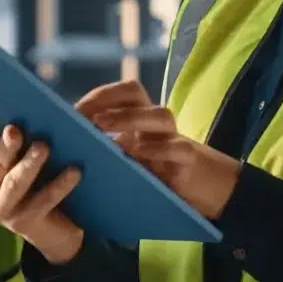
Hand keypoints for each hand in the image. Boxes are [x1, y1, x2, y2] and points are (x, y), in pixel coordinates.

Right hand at [0, 109, 83, 264]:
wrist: (53, 229)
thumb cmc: (36, 182)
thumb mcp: (23, 159)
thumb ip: (20, 140)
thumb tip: (34, 108)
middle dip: (4, 147)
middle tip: (15, 130)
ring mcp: (1, 210)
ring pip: (14, 183)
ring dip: (29, 164)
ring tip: (44, 147)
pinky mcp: (24, 224)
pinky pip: (43, 201)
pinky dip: (59, 185)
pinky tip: (74, 171)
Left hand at [76, 80, 241, 221]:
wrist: (209, 189)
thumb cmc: (161, 175)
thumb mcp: (134, 161)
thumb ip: (111, 150)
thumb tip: (73, 147)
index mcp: (140, 120)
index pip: (121, 93)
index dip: (98, 96)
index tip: (73, 112)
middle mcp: (155, 125)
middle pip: (135, 92)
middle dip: (108, 98)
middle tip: (84, 117)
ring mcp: (174, 140)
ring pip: (160, 116)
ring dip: (129, 118)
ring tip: (102, 126)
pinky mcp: (190, 162)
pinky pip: (179, 148)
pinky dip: (159, 150)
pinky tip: (138, 155)